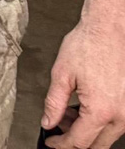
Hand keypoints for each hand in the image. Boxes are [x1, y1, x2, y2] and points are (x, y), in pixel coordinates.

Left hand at [42, 8, 124, 148]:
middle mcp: (121, 115)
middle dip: (73, 140)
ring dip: (86, 131)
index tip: (51, 142)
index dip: (61, 145)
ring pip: (107, 136)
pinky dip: (98, 121)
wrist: (108, 30)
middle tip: (56, 128)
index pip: (79, 142)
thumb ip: (53, 104)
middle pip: (96, 145)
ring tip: (66, 112)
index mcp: (101, 110)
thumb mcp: (61, 75)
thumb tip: (48, 123)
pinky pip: (116, 124)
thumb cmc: (87, 46)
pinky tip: (82, 108)